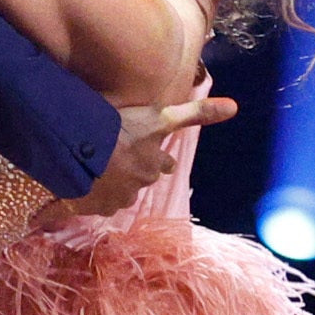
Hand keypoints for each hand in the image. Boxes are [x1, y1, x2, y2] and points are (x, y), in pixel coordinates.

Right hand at [56, 87, 233, 216]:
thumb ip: (197, 113)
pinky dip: (88, 196)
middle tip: (120, 159)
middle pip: (141, 181)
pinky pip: (94, 204)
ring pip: (118, 195)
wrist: (78, 153)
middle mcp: (139, 184)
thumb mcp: (159, 117)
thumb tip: (236, 107)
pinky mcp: (92, 208)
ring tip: (94, 171)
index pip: (164, 165)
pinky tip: (78, 184)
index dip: (161, 160)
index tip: (160, 159)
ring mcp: (115, 199)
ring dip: (110, 185)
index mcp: (153, 163)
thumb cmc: (118, 130)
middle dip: (135, 174)